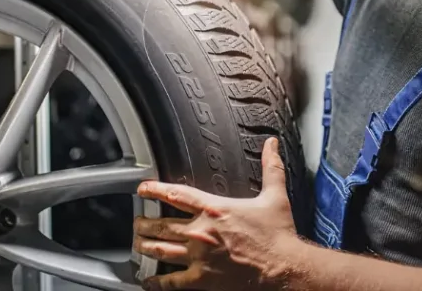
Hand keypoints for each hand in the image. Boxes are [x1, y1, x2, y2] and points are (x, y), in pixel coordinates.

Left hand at [133, 137, 300, 290]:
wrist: (283, 268)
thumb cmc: (278, 236)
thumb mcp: (275, 197)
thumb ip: (271, 168)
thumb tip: (272, 145)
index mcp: (214, 209)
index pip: (176, 195)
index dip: (154, 189)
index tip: (142, 188)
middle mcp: (201, 232)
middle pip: (161, 225)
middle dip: (144, 223)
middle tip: (137, 223)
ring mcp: (198, 257)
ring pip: (160, 250)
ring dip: (144, 246)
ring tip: (138, 244)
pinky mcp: (201, 280)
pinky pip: (171, 281)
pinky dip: (156, 280)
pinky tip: (148, 279)